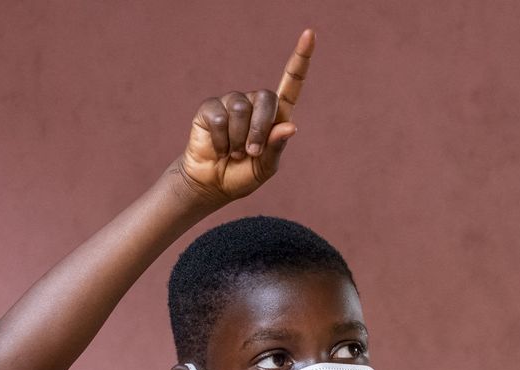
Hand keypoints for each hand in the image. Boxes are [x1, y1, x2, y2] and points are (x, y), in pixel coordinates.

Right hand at [174, 29, 313, 205]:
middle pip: (266, 98)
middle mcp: (255, 103)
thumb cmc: (242, 174)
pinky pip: (219, 118)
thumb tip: (291, 126)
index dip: (300, 59)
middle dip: (260, 129)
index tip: (310, 34)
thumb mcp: (265, 167)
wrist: (212, 184)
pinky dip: (221, 140)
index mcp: (275, 115)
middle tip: (251, 152)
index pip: (291, 83)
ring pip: (241, 110)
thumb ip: (276, 148)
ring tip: (233, 153)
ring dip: (239, 139)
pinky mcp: (210, 108)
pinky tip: (218, 148)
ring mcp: (232, 103)